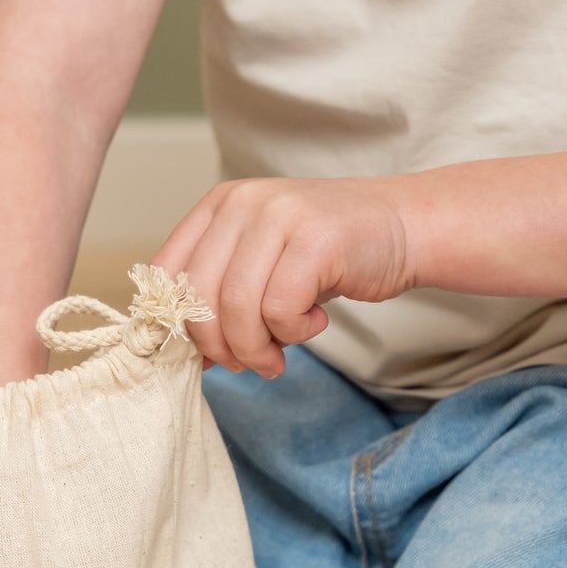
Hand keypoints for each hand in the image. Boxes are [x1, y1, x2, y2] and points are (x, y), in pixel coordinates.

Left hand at [152, 174, 415, 377]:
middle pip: (197, 296)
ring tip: (277, 356)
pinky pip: (280, 310)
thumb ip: (220, 299)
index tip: (203, 355)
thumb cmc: (326, 257)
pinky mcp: (315, 239)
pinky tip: (314, 321)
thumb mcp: (261, 268)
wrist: (402, 229)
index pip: (164, 275)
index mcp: (218, 206)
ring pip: (236, 308)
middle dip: (218, 347)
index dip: (176, 325)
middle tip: (246, 364)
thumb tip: (182, 357)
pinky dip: (294, 333)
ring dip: (255, 348)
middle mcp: (242, 203)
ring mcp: (279, 215)